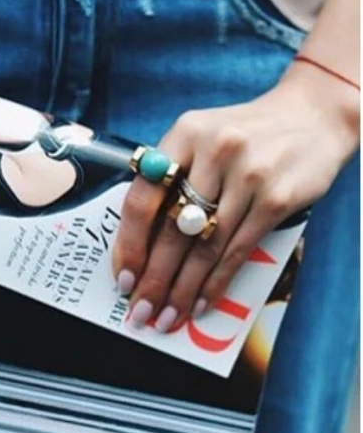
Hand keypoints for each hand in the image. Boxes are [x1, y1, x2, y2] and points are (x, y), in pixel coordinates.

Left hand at [113, 61, 359, 332]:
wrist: (311, 115)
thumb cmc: (244, 134)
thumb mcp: (201, 138)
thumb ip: (172, 175)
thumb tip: (139, 240)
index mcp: (183, 134)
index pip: (142, 197)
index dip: (129, 243)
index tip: (122, 278)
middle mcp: (213, 151)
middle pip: (171, 229)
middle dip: (153, 278)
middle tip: (140, 312)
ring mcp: (248, 175)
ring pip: (204, 246)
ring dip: (183, 289)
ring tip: (167, 317)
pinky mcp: (276, 198)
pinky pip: (238, 250)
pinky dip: (217, 282)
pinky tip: (202, 302)